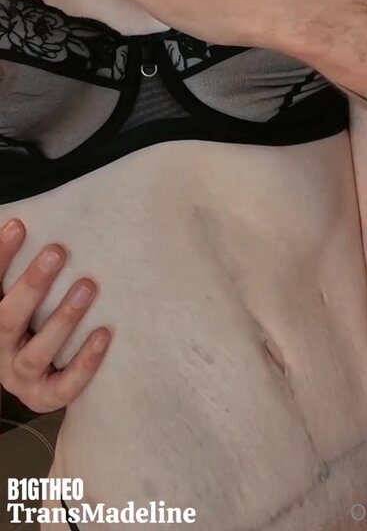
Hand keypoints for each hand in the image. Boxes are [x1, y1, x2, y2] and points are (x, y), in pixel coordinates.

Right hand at [0, 220, 110, 413]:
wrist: (41, 381)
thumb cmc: (34, 321)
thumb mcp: (23, 296)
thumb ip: (24, 270)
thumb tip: (31, 221)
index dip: (1, 256)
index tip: (19, 225)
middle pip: (7, 319)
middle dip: (32, 284)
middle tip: (58, 251)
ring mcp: (20, 377)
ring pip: (37, 352)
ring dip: (63, 318)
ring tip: (87, 286)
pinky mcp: (45, 397)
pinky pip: (65, 384)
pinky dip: (85, 361)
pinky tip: (104, 334)